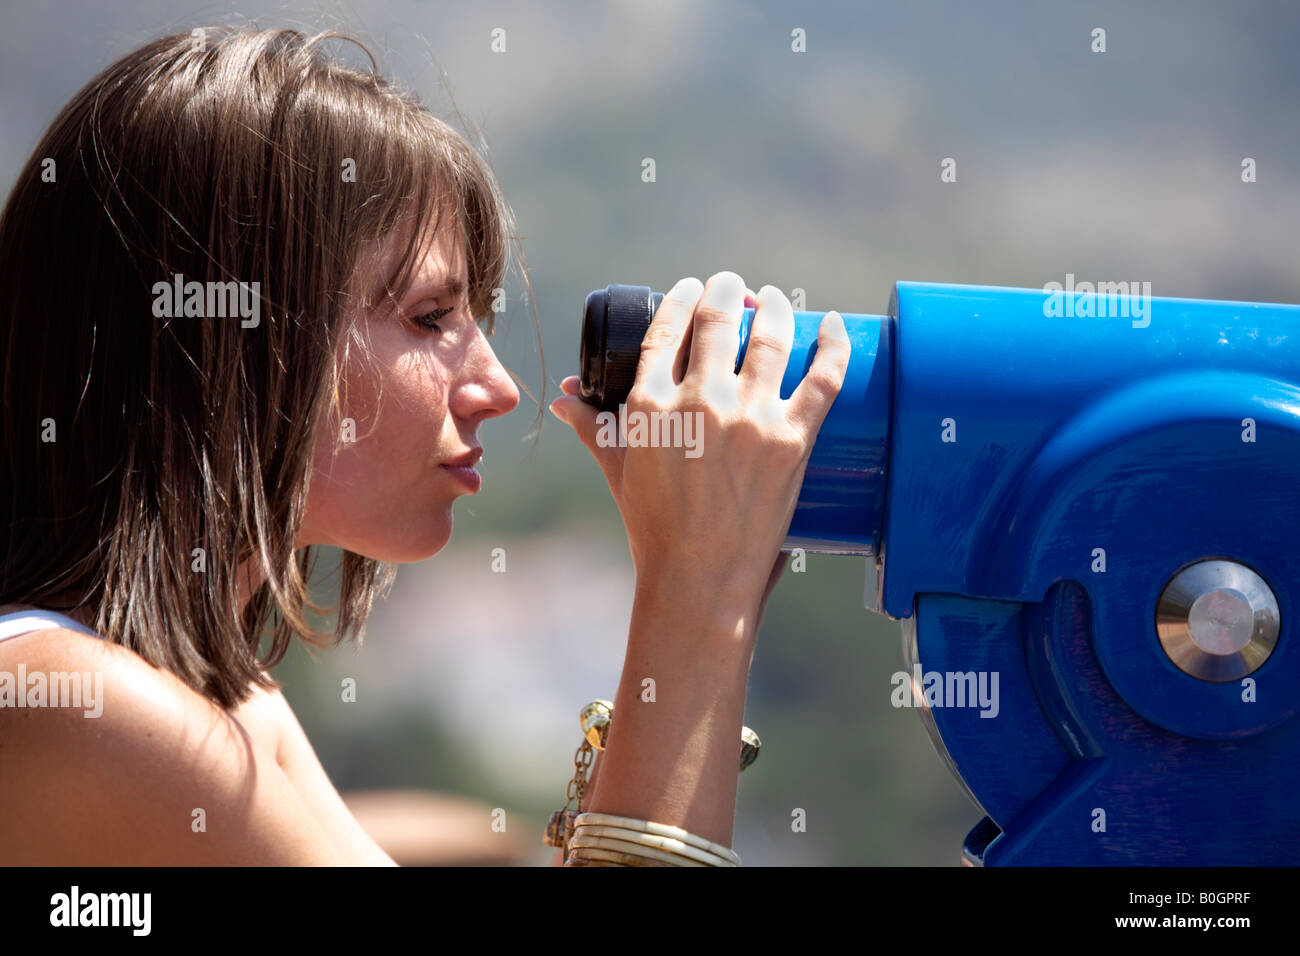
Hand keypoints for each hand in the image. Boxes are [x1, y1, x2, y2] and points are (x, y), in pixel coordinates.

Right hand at [550, 272, 848, 619]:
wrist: (700, 580)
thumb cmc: (655, 529)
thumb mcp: (619, 469)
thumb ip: (593, 427)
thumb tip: (566, 399)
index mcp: (651, 403)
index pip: (668, 327)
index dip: (682, 297)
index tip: (693, 287)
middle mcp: (700, 401)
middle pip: (718, 320)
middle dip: (728, 291)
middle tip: (736, 286)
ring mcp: (750, 418)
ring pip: (770, 338)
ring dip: (774, 307)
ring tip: (774, 299)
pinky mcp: (792, 440)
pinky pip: (823, 377)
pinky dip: (832, 344)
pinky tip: (832, 323)